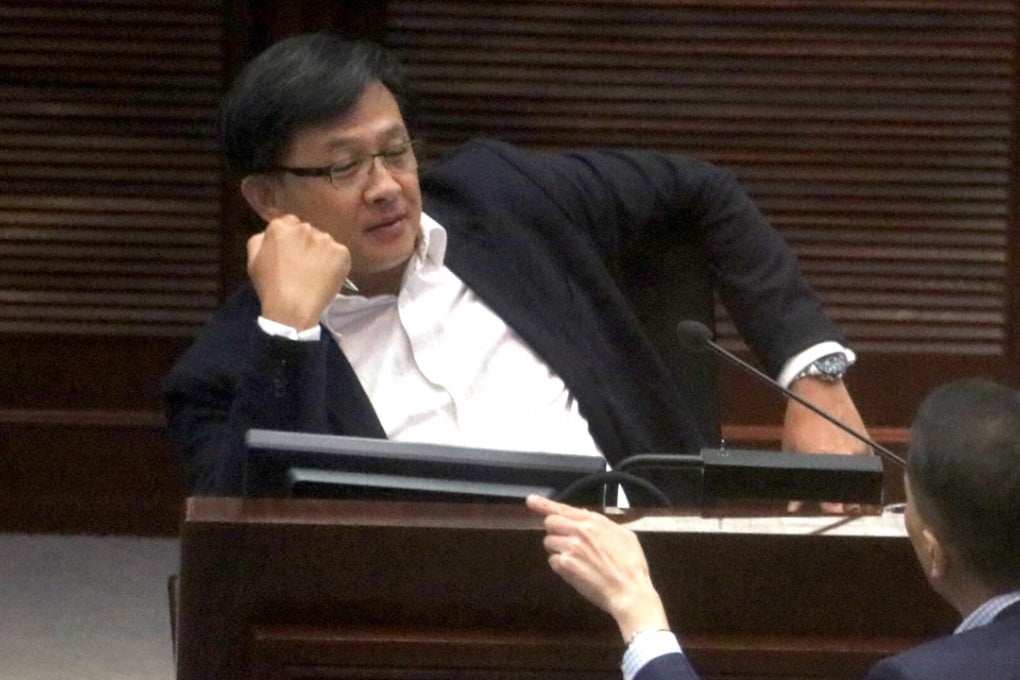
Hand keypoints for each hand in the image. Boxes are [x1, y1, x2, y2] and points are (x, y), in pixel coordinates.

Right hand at [246, 215, 350, 330]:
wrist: (293, 308)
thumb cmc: (270, 287)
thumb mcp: (253, 260)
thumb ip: (260, 240)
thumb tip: (268, 233)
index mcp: (280, 226)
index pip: (289, 224)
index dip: (290, 240)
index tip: (291, 254)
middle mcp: (304, 227)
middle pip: (307, 231)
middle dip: (306, 243)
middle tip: (303, 264)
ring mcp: (325, 239)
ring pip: (324, 242)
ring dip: (321, 252)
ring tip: (316, 273)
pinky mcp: (341, 252)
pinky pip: (339, 254)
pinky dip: (335, 263)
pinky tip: (327, 276)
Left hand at [526, 494, 669, 642]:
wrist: (629, 592)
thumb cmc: (632, 566)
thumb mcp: (625, 536)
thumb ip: (604, 523)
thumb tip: (585, 515)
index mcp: (594, 521)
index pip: (563, 508)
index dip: (544, 504)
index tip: (531, 500)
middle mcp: (579, 530)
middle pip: (550, 522)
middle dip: (555, 531)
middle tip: (567, 541)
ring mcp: (570, 547)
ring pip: (548, 542)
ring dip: (558, 550)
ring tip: (576, 560)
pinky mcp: (565, 565)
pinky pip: (552, 561)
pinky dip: (560, 566)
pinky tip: (576, 572)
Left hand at [783, 378, 871, 512]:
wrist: (818, 389)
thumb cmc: (800, 418)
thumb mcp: (790, 447)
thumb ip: (795, 476)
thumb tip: (794, 506)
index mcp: (820, 459)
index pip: (830, 494)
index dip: (829, 506)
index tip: (828, 509)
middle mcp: (843, 458)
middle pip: (849, 492)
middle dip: (844, 504)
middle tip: (837, 506)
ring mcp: (858, 451)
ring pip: (862, 483)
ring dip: (856, 493)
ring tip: (850, 499)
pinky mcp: (867, 443)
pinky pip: (869, 468)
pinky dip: (864, 477)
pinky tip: (860, 484)